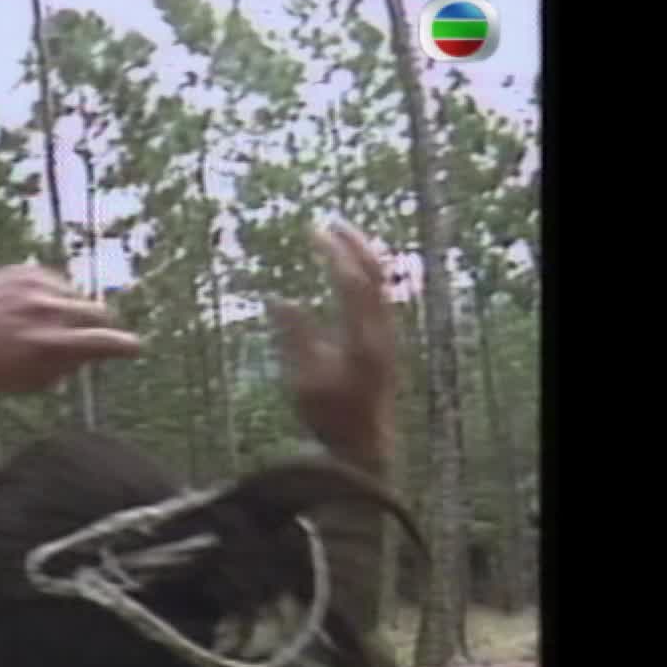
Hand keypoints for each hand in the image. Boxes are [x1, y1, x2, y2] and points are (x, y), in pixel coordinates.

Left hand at [0, 264, 141, 393]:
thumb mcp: (30, 381)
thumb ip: (66, 367)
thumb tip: (91, 354)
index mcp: (48, 343)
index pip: (100, 341)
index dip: (123, 346)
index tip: (135, 347)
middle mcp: (45, 311)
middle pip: (97, 312)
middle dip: (98, 326)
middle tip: (86, 336)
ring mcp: (35, 287)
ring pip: (76, 296)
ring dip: (71, 311)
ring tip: (43, 326)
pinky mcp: (25, 271)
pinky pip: (55, 283)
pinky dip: (51, 297)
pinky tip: (29, 311)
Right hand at [267, 222, 397, 467]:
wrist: (366, 445)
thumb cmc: (330, 417)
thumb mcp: (303, 380)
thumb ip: (294, 338)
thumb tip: (277, 299)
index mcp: (362, 338)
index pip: (351, 282)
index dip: (332, 252)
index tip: (312, 231)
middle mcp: (383, 331)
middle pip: (376, 273)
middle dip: (354, 243)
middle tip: (331, 222)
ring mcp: (389, 335)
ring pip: (384, 282)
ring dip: (363, 256)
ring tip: (342, 237)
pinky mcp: (387, 342)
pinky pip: (382, 294)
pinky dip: (367, 274)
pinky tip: (351, 270)